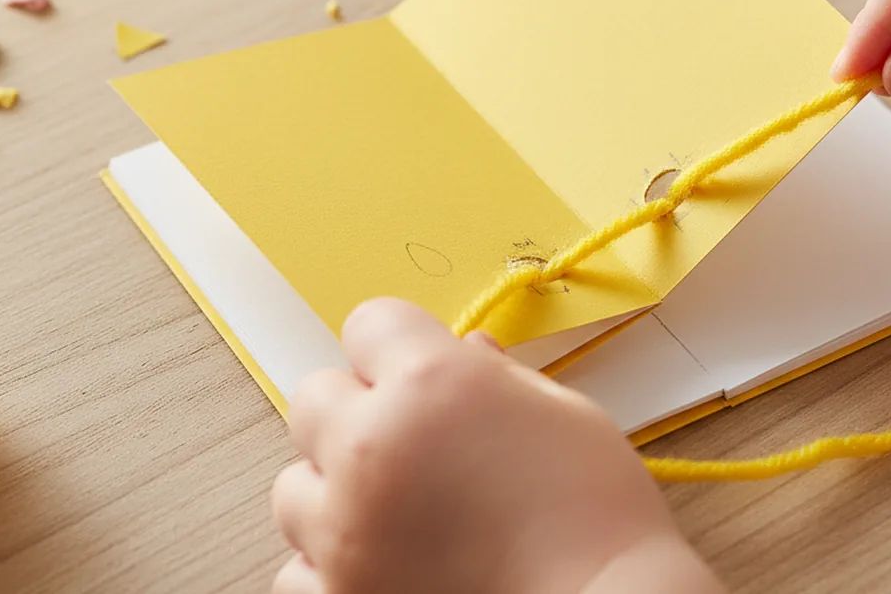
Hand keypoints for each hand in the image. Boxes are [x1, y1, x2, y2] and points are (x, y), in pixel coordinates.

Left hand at [271, 299, 725, 593]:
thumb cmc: (596, 511)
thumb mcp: (562, 413)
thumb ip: (497, 376)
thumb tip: (466, 356)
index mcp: (429, 382)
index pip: (369, 324)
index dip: (399, 345)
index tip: (421, 369)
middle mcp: (370, 447)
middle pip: (315, 396)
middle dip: (358, 409)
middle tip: (413, 439)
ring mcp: (343, 531)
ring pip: (295, 484)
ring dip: (338, 487)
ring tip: (399, 509)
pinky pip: (295, 567)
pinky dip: (329, 563)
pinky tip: (386, 562)